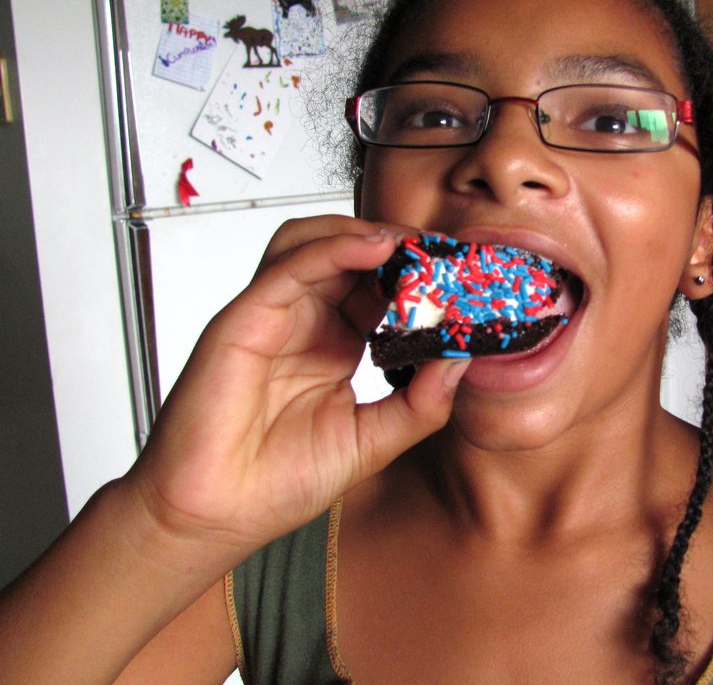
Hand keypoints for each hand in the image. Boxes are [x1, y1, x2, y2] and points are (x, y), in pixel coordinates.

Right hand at [127, 215, 468, 555]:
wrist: (213, 517)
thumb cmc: (277, 483)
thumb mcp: (373, 441)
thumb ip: (420, 403)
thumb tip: (461, 361)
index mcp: (333, 345)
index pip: (378, 289)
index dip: (418, 277)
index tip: (461, 275)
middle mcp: (304, 323)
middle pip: (348, 255)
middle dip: (399, 246)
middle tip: (443, 251)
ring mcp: (273, 317)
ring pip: (313, 243)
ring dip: (364, 234)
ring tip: (412, 245)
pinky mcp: (243, 320)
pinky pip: (290, 267)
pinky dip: (335, 248)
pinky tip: (376, 249)